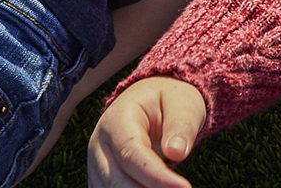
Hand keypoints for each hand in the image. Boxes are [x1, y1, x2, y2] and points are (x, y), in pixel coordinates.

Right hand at [88, 77, 206, 187]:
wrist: (152, 102)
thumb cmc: (169, 101)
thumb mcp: (182, 104)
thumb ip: (181, 126)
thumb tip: (176, 152)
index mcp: (117, 119)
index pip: (132, 155)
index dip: (157, 176)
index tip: (184, 187)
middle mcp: (99, 145)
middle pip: (117, 181)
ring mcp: (96, 165)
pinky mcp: (101, 180)